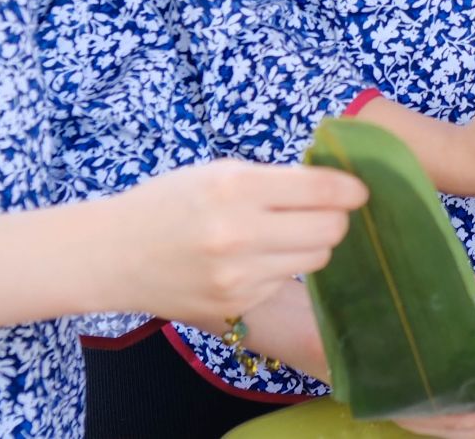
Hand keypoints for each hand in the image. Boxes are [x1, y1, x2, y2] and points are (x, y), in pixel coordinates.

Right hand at [92, 160, 365, 332]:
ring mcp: (240, 274)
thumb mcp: (218, 172)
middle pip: (330, 229)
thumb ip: (274, 179)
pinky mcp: (237, 303)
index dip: (351, 189)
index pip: (322, 189)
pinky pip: (286, 281)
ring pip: (316, 258)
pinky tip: (255, 258)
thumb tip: (334, 185)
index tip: (359, 190)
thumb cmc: (169, 203)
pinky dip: (281, 267)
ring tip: (285, 233)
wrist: (115, 254)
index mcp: (237, 186)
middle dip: (335, 218)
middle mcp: (241, 232)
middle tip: (324, 211)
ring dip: (312, 243)